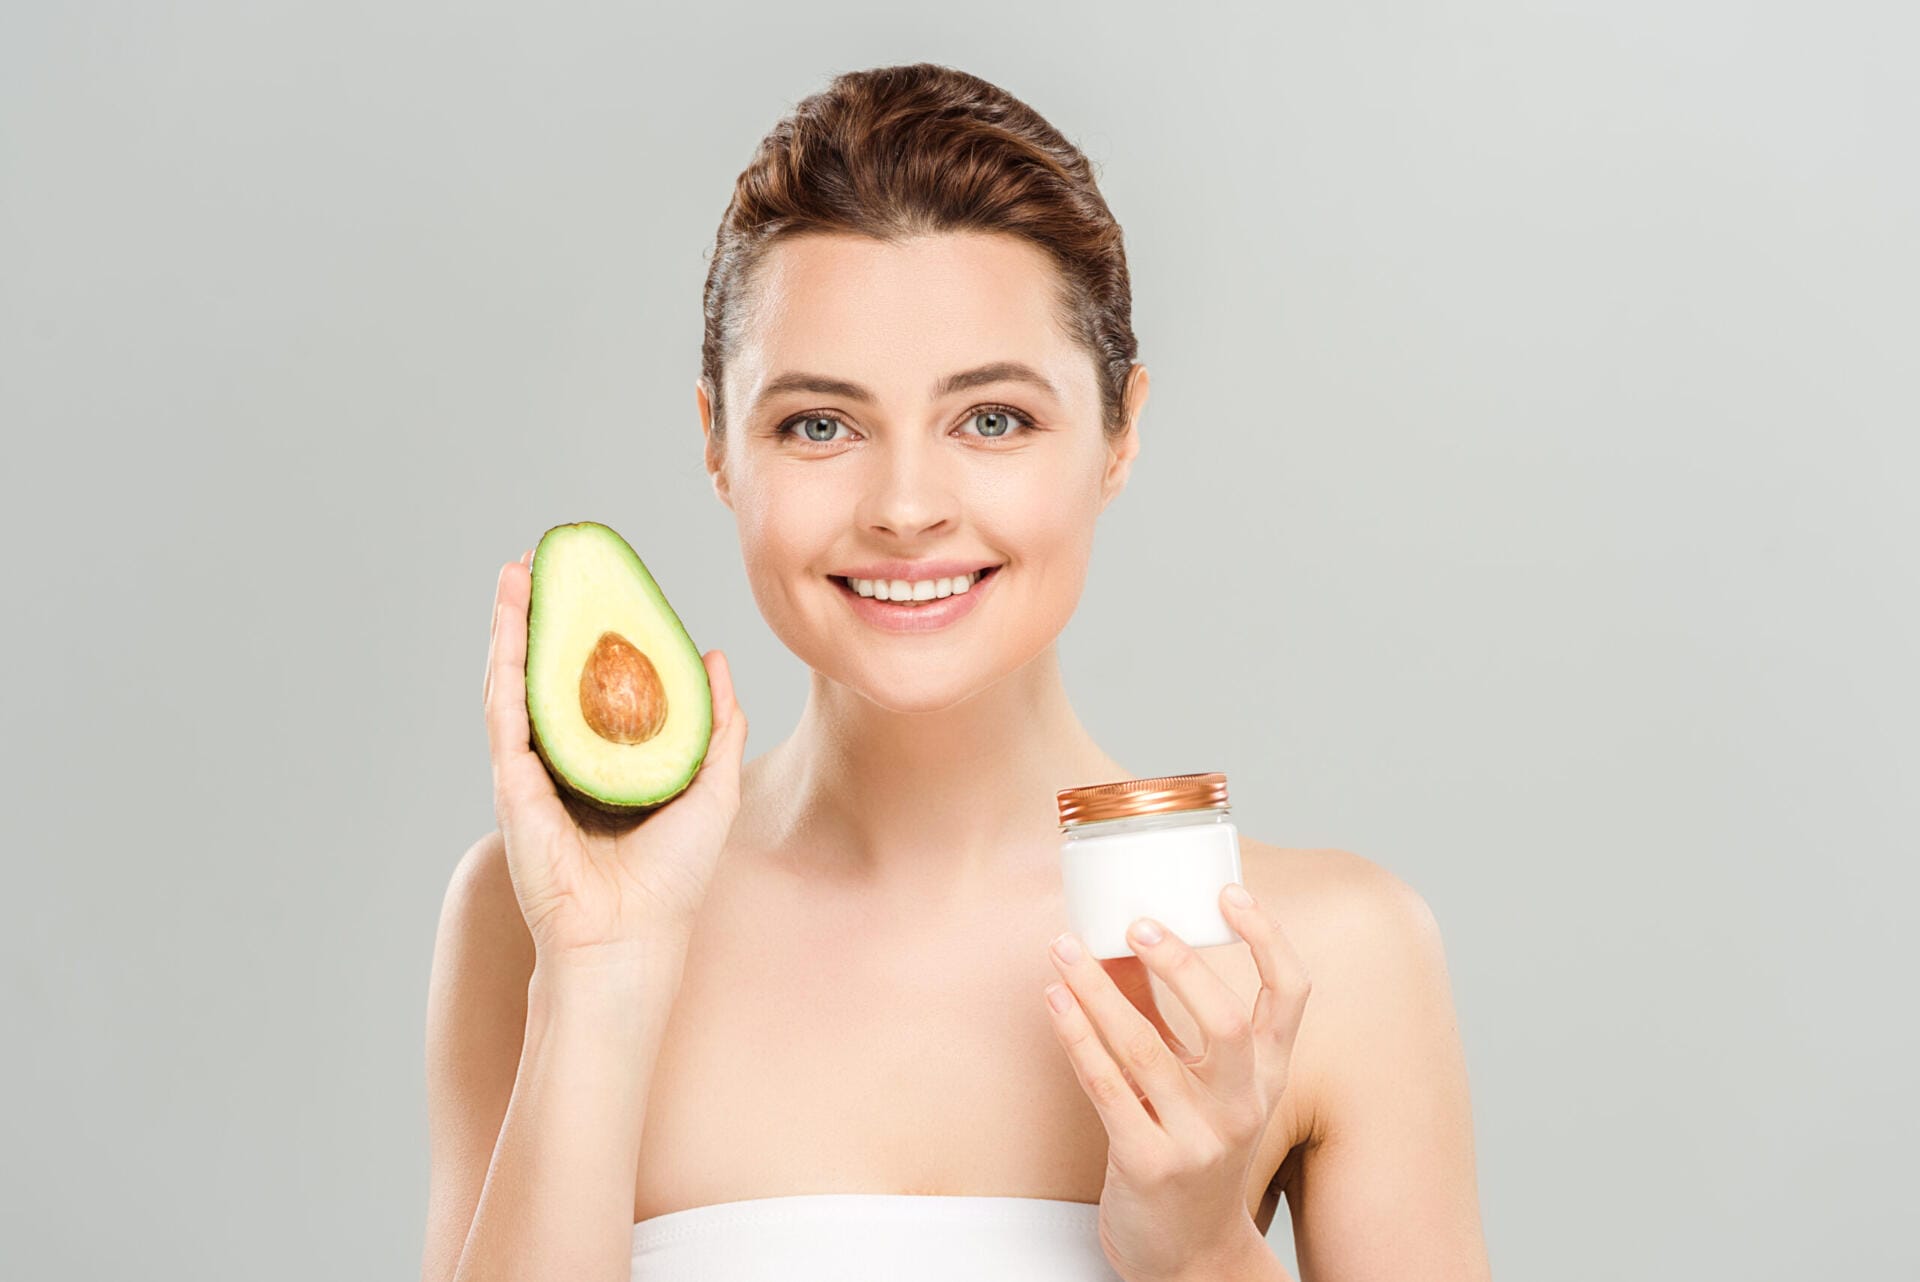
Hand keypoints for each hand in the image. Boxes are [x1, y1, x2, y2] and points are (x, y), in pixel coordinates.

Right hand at [482, 549, 748, 969]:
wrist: (632, 939)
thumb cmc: (672, 881)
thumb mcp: (713, 787)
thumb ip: (717, 725)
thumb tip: (714, 656)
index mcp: (608, 760)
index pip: (592, 681)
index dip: (590, 631)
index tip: (595, 583)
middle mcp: (565, 760)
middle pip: (547, 670)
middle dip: (543, 614)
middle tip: (545, 560)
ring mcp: (534, 772)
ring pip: (518, 682)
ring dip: (513, 626)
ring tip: (517, 573)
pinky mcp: (513, 788)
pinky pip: (507, 716)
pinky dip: (507, 669)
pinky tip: (510, 628)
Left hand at [1043, 884, 1310, 1281]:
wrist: (1190, 1253)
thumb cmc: (1193, 1149)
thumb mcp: (1201, 1083)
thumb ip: (1166, 1013)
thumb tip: (1119, 938)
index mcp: (1268, 1075)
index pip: (1292, 994)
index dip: (1267, 938)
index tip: (1230, 892)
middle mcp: (1243, 1106)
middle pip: (1223, 1021)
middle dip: (1179, 963)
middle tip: (1137, 921)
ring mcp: (1198, 1140)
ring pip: (1145, 1049)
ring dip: (1098, 990)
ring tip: (1065, 949)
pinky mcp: (1149, 1165)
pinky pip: (1106, 1088)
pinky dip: (1076, 1037)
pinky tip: (1055, 1001)